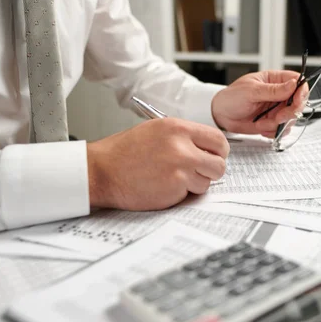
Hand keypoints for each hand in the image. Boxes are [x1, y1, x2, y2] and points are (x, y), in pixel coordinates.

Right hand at [87, 118, 228, 210]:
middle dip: (211, 171)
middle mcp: (182, 146)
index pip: (218, 139)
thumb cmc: (124, 153)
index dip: (219, 152)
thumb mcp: (155, 131)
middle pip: (219, 163)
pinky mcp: (175, 187)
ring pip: (207, 181)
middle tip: (198, 172)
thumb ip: (183, 137)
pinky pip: (192, 193)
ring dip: (195, 184)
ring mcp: (180, 168)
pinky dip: (182, 194)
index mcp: (177, 128)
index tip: (214, 157)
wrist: (101, 171)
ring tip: (173, 179)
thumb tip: (208, 148)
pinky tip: (164, 187)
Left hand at [211, 70, 308, 137]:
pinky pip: (282, 129)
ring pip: (291, 118)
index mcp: (275, 80)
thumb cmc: (231, 97)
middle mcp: (278, 94)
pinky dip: (273, 132)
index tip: (296, 101)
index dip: (301, 92)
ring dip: (278, 124)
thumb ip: (273, 90)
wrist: (220, 115)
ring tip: (262, 122)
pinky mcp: (272, 122)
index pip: (298, 82)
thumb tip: (293, 84)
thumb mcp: (251, 91)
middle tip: (278, 117)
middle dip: (290, 112)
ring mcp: (276, 109)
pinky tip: (261, 128)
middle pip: (298, 102)